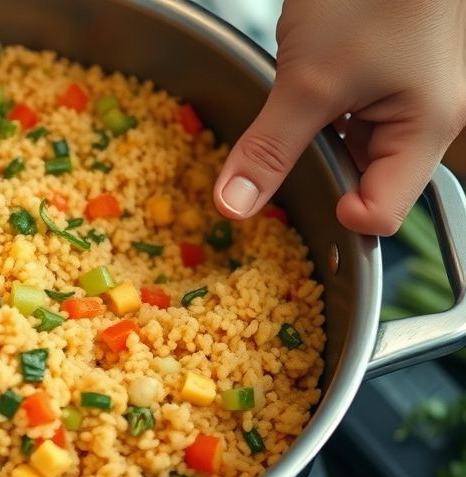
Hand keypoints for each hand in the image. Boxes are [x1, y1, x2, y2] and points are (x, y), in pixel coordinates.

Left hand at [213, 0, 465, 235]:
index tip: (296, 199)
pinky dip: (313, 118)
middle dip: (317, 179)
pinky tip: (290, 101)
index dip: (338, 216)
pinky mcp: (380, 76)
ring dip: (310, 147)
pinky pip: (344, 118)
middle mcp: (421, 121)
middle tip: (270, 167)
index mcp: (426, 130)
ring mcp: (402, 97)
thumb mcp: (308, 80)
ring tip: (282, 124)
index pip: (384, 214)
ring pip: (349, 150)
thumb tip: (234, 207)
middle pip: (365, 183)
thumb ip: (270, 149)